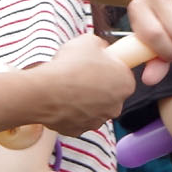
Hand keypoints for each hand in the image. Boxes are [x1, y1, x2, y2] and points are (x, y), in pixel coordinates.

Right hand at [24, 35, 143, 135]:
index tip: (98, 64)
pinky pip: (76, 118)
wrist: (46, 90)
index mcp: (125, 84)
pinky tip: (60, 100)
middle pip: (110, 94)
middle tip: (81, 75)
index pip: (123, 75)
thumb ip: (100, 45)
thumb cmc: (70, 66)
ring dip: (84, 100)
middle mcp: (116, 106)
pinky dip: (70, 111)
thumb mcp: (89, 41)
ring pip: (93, 108)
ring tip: (68, 87)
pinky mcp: (79, 130)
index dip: (110, 68)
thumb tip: (100, 48)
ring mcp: (97, 120)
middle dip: (98, 86)